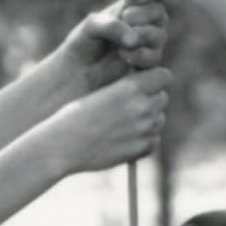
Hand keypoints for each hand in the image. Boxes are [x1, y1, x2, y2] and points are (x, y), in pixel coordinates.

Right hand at [48, 67, 171, 176]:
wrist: (62, 145)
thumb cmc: (74, 116)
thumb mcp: (101, 93)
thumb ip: (125, 90)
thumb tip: (145, 89)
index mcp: (129, 87)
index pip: (164, 76)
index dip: (157, 79)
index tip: (147, 84)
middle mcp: (141, 106)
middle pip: (162, 98)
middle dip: (151, 100)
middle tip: (132, 107)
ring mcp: (143, 129)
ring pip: (160, 120)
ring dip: (148, 121)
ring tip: (123, 125)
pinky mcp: (141, 148)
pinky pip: (154, 141)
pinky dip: (145, 141)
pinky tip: (125, 140)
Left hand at [61, 0, 169, 83]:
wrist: (78, 70)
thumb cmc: (84, 41)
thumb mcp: (92, 25)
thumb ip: (113, 26)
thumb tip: (135, 40)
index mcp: (132, 5)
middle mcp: (144, 22)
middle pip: (159, 13)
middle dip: (144, 15)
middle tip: (126, 18)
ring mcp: (148, 43)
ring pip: (160, 36)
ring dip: (143, 36)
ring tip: (121, 43)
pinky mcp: (147, 64)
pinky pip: (155, 58)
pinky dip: (140, 56)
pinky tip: (124, 56)